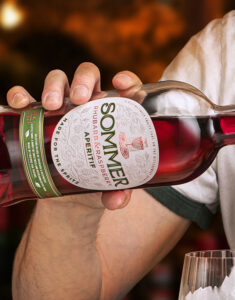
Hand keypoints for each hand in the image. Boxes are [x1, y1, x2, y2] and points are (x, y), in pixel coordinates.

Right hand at [6, 62, 143, 209]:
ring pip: (58, 80)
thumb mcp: (112, 186)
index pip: (126, 88)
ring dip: (54, 86)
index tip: (122, 85)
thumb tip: (116, 201)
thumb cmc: (101, 181)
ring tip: (52, 106)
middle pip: (88, 76)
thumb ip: (120, 191)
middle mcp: (91, 105)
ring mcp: (64, 108)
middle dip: (83, 81)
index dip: (127, 80)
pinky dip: (21, 96)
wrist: (73, 197)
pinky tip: (20, 105)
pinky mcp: (39, 118)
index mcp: (116, 115)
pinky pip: (27, 98)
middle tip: (80, 99)